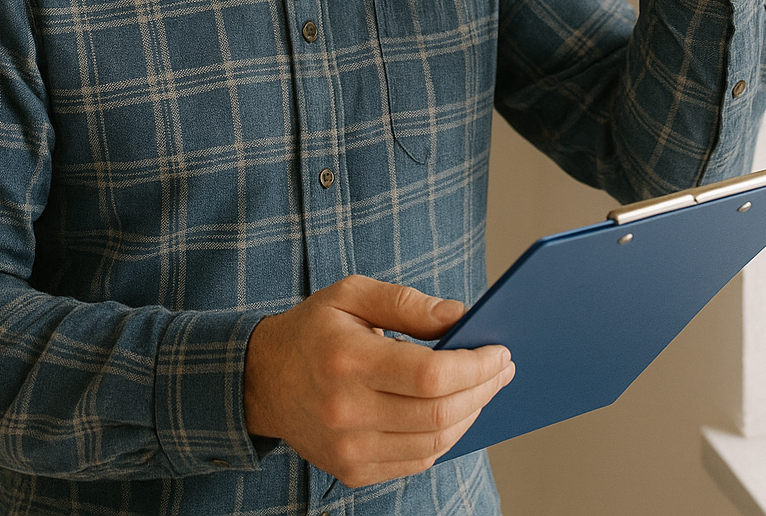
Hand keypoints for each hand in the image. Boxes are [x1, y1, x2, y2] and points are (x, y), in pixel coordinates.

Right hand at [242, 275, 513, 487]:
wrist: (263, 381)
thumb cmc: (314, 329)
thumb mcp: (352, 294)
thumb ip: (407, 302)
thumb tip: (459, 316)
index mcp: (347, 360)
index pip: (429, 375)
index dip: (475, 366)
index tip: (500, 351)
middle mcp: (345, 411)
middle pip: (437, 414)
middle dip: (482, 389)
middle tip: (503, 367)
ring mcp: (347, 449)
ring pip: (432, 444)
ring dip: (470, 415)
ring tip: (484, 387)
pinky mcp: (351, 471)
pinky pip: (415, 462)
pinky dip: (444, 439)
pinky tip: (455, 413)